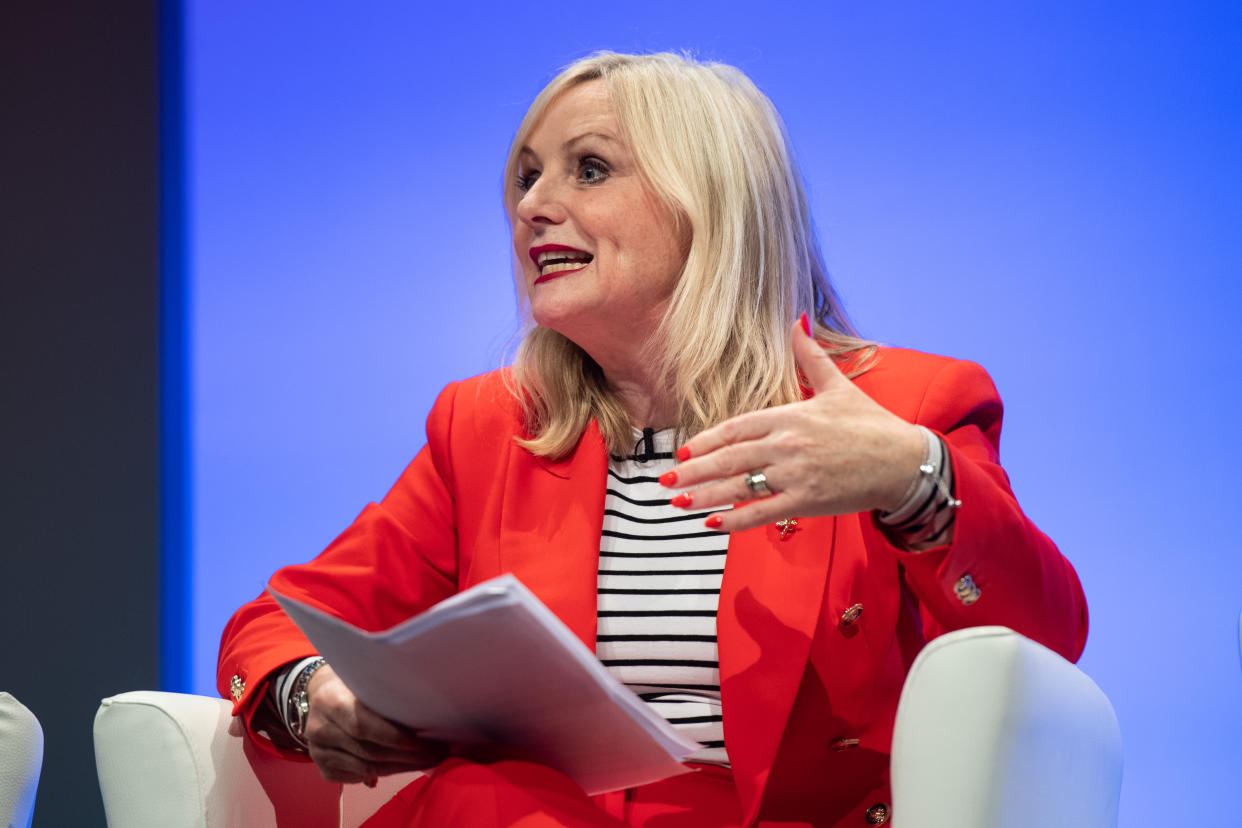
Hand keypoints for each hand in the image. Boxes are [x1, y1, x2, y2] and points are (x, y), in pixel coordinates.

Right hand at [303, 665, 447, 784]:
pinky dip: (381, 774)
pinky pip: (356, 777)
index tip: (422, 742)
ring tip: (426, 762)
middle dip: (406, 757)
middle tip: (436, 755)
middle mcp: (320, 729)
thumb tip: (422, 711)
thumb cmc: (353, 684)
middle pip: (368, 751)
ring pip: (365, 768)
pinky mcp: (323, 768)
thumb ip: (385, 693)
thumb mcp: (364, 679)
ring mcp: (318, 752)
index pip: (362, 725)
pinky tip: (401, 766)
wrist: (321, 693)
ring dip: (399, 768)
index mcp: (331, 701)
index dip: (393, 736)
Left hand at [664, 317, 924, 532]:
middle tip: (666, 480)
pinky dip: (735, 519)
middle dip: (693, 471)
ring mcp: (795, 475)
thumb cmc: (871, 424)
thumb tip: (795, 322)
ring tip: (677, 503)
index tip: (684, 451)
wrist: (905, 461)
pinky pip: (762, 512)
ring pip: (739, 486)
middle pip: (729, 458)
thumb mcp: (838, 386)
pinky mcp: (807, 501)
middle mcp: (787, 445)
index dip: (706, 441)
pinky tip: (712, 524)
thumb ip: (810, 357)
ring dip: (704, 496)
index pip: (736, 428)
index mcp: (790, 416)